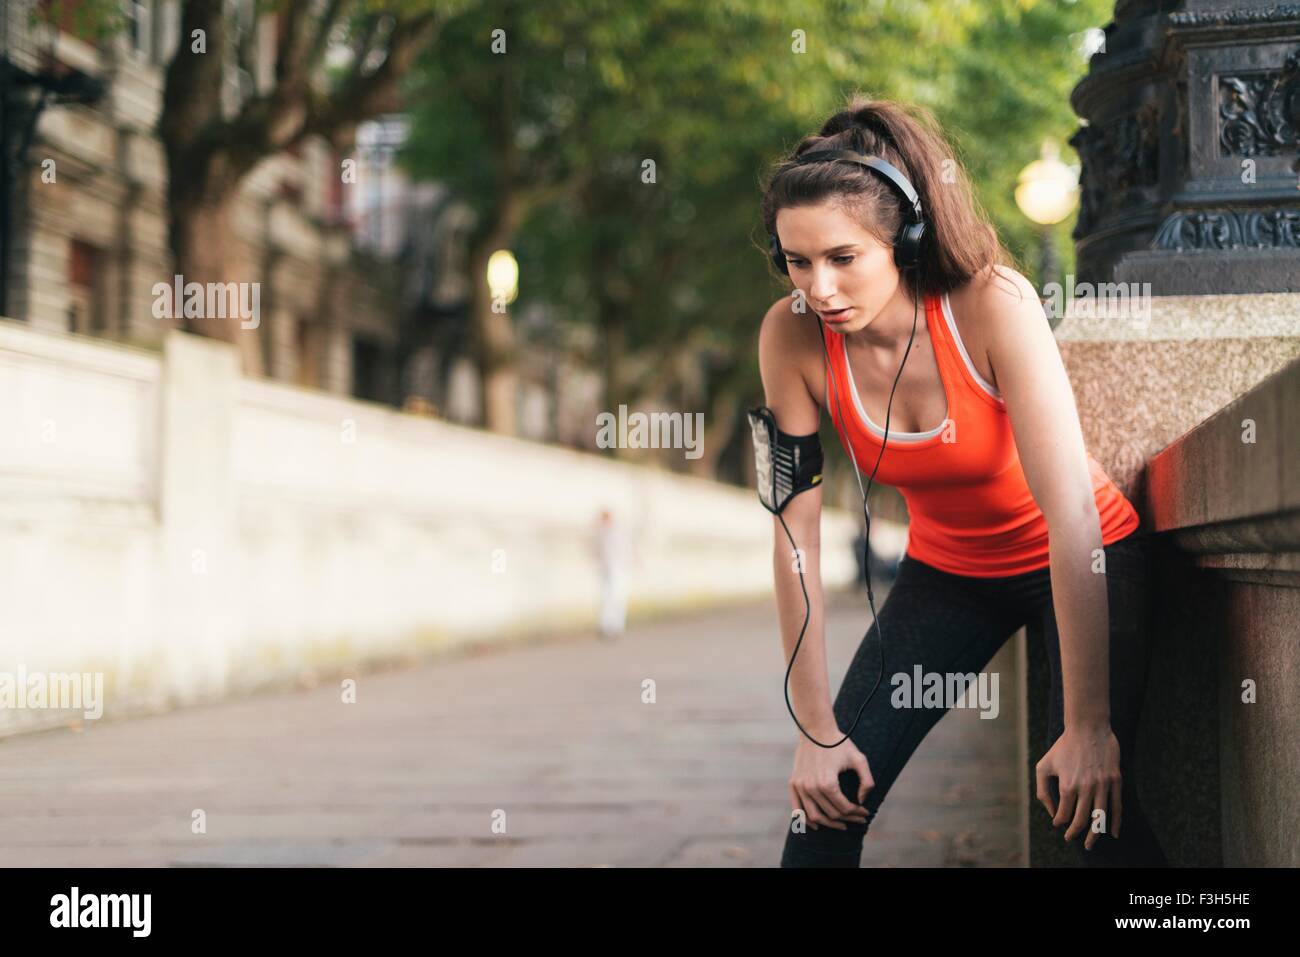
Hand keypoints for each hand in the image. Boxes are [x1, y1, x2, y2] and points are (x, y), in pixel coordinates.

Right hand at [789, 732, 872, 830]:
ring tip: (842, 825)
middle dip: (848, 819)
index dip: (857, 813)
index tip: (865, 812)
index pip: (844, 808)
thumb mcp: (859, 759)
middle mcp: (811, 787)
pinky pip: (797, 809)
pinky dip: (805, 820)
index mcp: (828, 783)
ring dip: (830, 824)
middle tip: (858, 819)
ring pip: (814, 816)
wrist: (816, 729)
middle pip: (831, 814)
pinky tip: (817, 825)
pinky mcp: (793, 783)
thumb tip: (861, 801)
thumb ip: (867, 782)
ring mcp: (800, 786)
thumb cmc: (839, 743)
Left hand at [1035, 723, 1121, 849]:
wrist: (1088, 727)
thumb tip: (1052, 812)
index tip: (1058, 824)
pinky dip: (1116, 823)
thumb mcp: (1044, 766)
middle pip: (1081, 821)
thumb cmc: (1063, 747)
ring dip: (1094, 835)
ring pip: (1100, 818)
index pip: (1063, 815)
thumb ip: (1042, 790)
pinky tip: (1113, 833)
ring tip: (1089, 844)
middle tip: (1071, 839)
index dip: (1060, 823)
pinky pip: (1117, 807)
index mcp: (1067, 786)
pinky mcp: (1115, 781)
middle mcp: (1085, 788)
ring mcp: (1102, 785)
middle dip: (1074, 834)